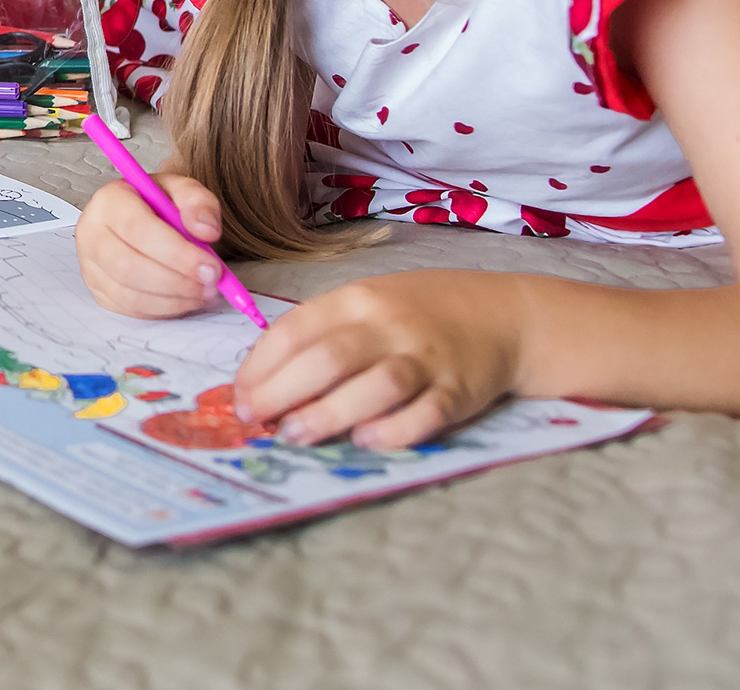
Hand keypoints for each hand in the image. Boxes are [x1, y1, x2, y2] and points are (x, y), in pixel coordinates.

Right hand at [76, 174, 229, 318]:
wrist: (146, 218)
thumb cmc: (161, 205)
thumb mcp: (184, 191)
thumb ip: (199, 202)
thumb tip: (206, 231)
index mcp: (109, 200)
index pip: (136, 228)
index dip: (176, 252)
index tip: (210, 266)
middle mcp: (91, 233)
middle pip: (127, 266)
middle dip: (176, 281)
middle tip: (211, 283)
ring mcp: (91, 266)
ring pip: (128, 294)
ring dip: (173, 299)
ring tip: (203, 291)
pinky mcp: (99, 292)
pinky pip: (131, 309)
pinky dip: (164, 309)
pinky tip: (185, 298)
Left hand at [233, 270, 524, 449]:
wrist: (500, 314)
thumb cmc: (414, 314)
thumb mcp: (364, 306)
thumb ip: (320, 337)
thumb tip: (263, 382)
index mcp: (356, 300)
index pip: (296, 329)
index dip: (260, 366)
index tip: (239, 397)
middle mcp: (389, 325)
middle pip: (329, 358)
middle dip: (283, 392)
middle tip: (256, 420)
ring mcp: (427, 357)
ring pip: (376, 385)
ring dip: (330, 413)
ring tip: (296, 436)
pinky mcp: (460, 390)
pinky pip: (427, 412)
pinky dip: (394, 429)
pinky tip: (365, 440)